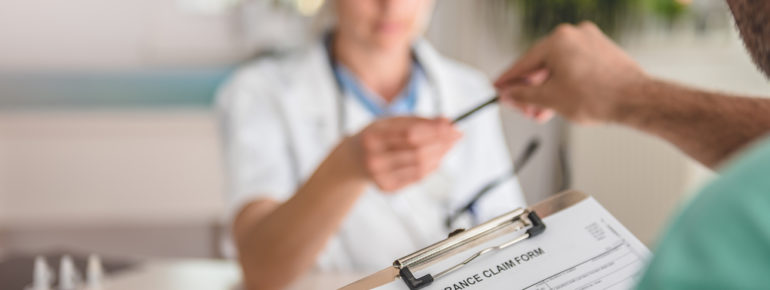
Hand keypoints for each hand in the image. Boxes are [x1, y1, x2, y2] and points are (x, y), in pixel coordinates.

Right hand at [351, 117, 460, 191]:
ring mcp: (380, 176)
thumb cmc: (376, 137)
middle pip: (417, 152)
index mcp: (373, 137)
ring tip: (449, 145)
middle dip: (442, 143)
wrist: (353, 160)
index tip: (453, 126)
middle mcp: (374, 158)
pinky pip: (417, 178)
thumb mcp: (391, 122)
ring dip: (440, 155)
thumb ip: (418, 121)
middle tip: (456, 135)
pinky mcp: (387, 188)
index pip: (411, 133)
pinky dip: (432, 167)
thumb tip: (448, 122)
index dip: (435, 131)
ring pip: (420, 166)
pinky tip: (438, 157)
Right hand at [494, 22, 647, 123]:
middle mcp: (574, 35)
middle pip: (541, 65)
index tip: (499, 88)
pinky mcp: (602, 52)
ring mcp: (591, 41)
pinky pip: (575, 66)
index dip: (508, 80)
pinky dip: (565, 83)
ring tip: (543, 111)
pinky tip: (561, 101)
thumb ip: (522, 95)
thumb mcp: (549, 99)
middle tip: (523, 107)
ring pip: (559, 67)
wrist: (635, 101)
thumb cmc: (600, 97)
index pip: (523, 63)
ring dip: (548, 90)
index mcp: (558, 40)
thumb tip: (509, 94)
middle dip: (531, 90)